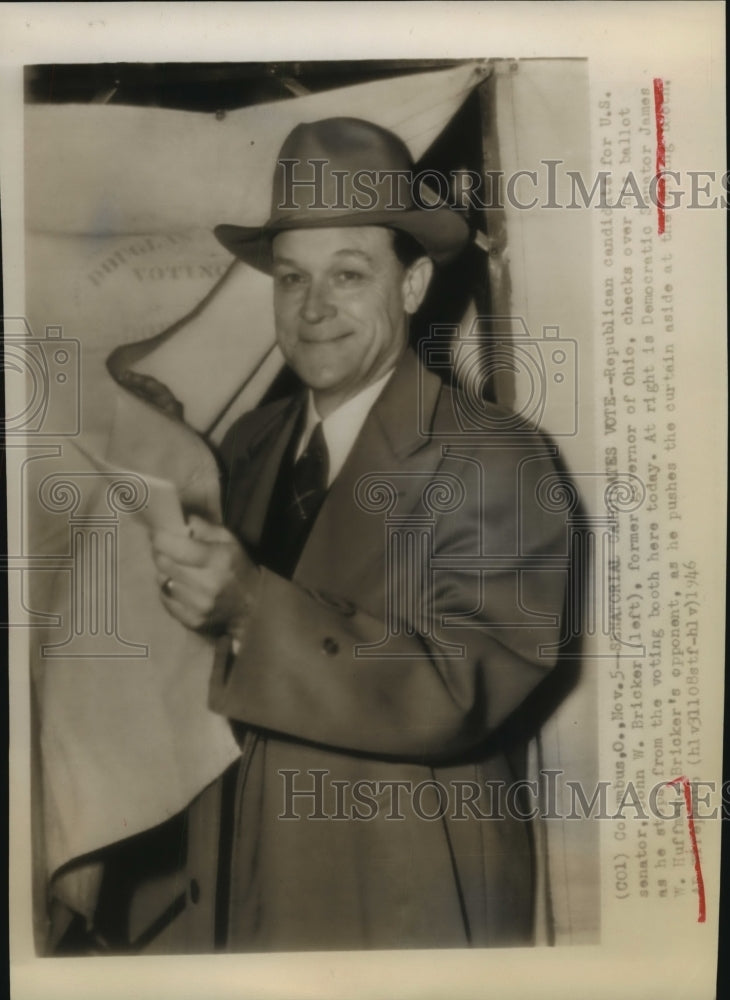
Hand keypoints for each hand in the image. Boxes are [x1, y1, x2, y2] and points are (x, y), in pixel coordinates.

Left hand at [152, 515, 258, 635]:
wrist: (253, 607)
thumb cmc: (238, 568)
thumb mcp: (229, 541)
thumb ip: (204, 528)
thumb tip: (181, 521)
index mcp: (217, 559)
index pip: (174, 547)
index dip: (160, 538)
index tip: (158, 534)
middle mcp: (207, 584)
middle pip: (163, 563)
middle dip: (161, 553)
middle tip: (166, 550)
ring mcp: (199, 605)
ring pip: (162, 581)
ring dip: (165, 572)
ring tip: (177, 569)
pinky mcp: (192, 621)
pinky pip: (165, 599)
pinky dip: (168, 591)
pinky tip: (180, 587)